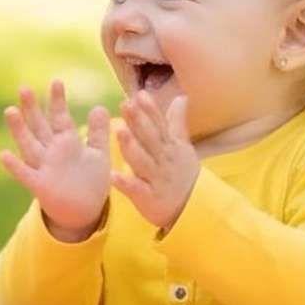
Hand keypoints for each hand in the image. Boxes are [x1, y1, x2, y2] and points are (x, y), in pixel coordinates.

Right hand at [0, 80, 110, 239]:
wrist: (84, 212)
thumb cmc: (90, 182)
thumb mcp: (99, 154)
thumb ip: (99, 132)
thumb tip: (99, 107)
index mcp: (67, 142)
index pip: (60, 117)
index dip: (58, 101)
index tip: (56, 81)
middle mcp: (52, 151)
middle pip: (40, 126)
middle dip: (33, 108)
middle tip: (24, 88)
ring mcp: (44, 167)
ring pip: (29, 145)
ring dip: (19, 130)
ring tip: (10, 111)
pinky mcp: (40, 186)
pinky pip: (25, 174)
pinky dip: (15, 165)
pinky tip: (3, 154)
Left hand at [112, 91, 198, 231]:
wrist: (193, 209)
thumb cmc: (182, 174)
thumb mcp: (182, 147)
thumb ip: (177, 122)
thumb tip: (181, 97)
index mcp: (170, 146)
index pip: (160, 124)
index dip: (150, 109)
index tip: (139, 94)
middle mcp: (164, 159)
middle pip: (151, 138)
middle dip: (139, 121)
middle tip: (126, 105)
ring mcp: (157, 178)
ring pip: (143, 161)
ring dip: (131, 146)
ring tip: (119, 131)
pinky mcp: (149, 197)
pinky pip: (136, 189)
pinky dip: (125, 183)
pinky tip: (112, 175)